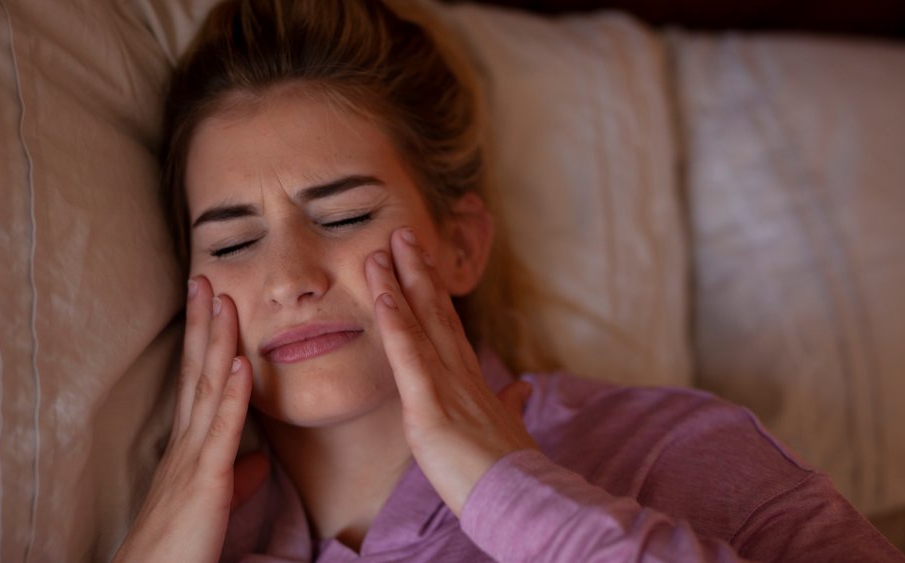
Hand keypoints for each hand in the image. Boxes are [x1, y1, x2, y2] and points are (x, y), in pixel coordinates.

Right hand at [114, 277, 253, 561]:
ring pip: (208, 389)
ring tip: (224, 300)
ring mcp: (193, 459)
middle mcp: (187, 444)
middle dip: (203, 324)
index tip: (212, 302)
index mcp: (190, 447)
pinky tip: (243, 364)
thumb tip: (260, 460)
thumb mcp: (212, 501)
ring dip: (218, 343)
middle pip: (197, 372)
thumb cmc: (179, 545)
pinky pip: (221, 432)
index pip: (199, 381)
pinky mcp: (204, 482)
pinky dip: (234, 396)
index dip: (205, 341)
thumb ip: (237, 476)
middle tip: (206, 277)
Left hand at [364, 227, 537, 515]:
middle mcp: (460, 373)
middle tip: (400, 232)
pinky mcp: (431, 407)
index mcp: (471, 380)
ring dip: (400, 283)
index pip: (448, 326)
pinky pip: (409, 358)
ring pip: (420, 324)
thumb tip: (522, 387)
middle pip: (435, 312)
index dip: (432, 291)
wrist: (520, 499)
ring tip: (382, 248)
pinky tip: (383, 295)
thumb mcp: (508, 428)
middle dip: (417, 270)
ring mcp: (446, 386)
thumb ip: (511, 403)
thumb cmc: (508, 469)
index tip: (421, 260)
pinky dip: (396, 324)